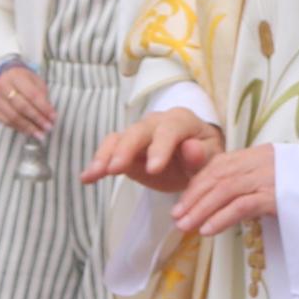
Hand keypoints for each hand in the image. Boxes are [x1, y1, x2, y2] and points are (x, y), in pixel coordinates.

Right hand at [0, 63, 57, 138]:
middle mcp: (2, 86)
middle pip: (22, 106)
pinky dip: (19, 128)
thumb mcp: (35, 81)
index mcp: (16, 76)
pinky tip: (28, 132)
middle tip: (48, 127)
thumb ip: (42, 96)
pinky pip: (6, 121)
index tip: (54, 117)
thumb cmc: (22, 79)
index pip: (32, 94)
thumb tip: (49, 115)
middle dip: (37, 119)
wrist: (2, 75)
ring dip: (28, 127)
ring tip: (40, 134)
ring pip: (13, 116)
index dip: (44, 107)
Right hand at [83, 108, 224, 192]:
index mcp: (181, 120)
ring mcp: (138, 133)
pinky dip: (98, 163)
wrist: (194, 159)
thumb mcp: (212, 159)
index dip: (160, 148)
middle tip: (115, 169)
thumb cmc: (205, 157)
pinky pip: (109, 151)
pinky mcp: (125, 147)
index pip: (170, 130)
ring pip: (119, 139)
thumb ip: (202, 156)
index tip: (154, 169)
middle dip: (126, 149)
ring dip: (105, 156)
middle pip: (138, 131)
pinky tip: (86, 178)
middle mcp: (156, 122)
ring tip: (94, 174)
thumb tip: (191, 149)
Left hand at [168, 142, 281, 237]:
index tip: (181, 204)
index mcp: (258, 155)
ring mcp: (269, 177)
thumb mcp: (275, 180)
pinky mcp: (277, 195)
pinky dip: (221, 217)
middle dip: (193, 199)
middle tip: (177, 219)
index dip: (196, 185)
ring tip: (186, 228)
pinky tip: (208, 231)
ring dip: (201, 210)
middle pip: (217, 177)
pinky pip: (241, 206)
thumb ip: (252, 182)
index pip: (218, 166)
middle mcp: (261, 161)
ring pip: (224, 190)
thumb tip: (222, 199)